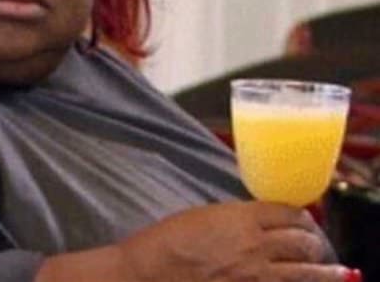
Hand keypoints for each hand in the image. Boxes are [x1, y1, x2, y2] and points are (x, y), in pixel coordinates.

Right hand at [117, 201, 348, 281]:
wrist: (153, 272)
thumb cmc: (170, 240)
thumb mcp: (204, 216)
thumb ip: (235, 219)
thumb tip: (255, 223)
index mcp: (242, 218)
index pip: (286, 211)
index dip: (299, 214)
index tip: (303, 218)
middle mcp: (257, 246)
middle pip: (302, 240)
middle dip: (314, 240)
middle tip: (315, 243)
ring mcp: (258, 277)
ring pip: (305, 272)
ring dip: (323, 270)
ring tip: (333, 271)